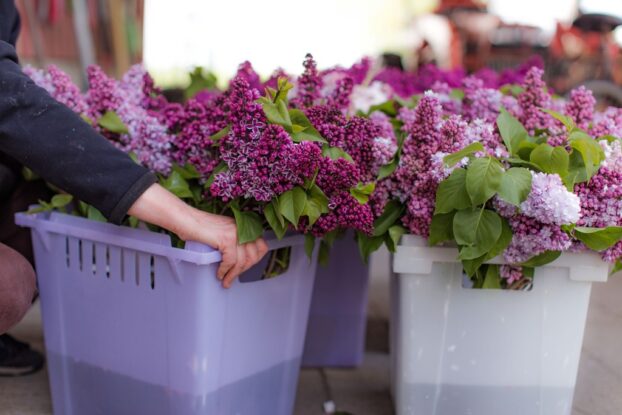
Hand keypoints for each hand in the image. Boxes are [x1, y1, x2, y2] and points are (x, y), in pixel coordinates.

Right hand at [128, 184, 268, 287]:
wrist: (187, 220)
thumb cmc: (200, 227)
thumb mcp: (224, 232)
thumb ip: (235, 241)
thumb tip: (241, 260)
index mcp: (244, 226)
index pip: (261, 246)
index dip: (255, 260)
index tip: (245, 268)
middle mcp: (243, 228)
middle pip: (254, 256)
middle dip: (244, 270)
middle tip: (233, 277)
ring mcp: (235, 233)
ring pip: (242, 261)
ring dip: (233, 274)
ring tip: (225, 281)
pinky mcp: (226, 239)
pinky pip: (231, 261)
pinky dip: (225, 270)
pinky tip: (220, 274)